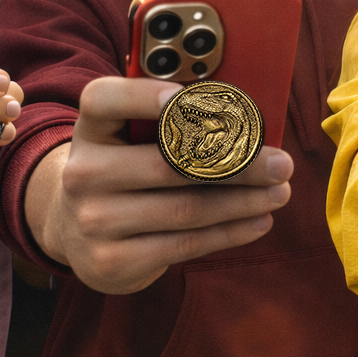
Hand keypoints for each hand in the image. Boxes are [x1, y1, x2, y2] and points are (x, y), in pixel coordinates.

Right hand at [25, 76, 291, 293]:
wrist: (76, 230)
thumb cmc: (126, 169)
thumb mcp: (130, 139)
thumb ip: (172, 123)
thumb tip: (248, 120)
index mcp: (90, 128)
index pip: (103, 99)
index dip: (143, 96)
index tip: (187, 96)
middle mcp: (83, 172)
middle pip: (168, 163)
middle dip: (237, 164)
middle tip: (281, 163)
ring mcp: (94, 220)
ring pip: (185, 209)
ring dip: (243, 202)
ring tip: (279, 193)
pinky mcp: (112, 260)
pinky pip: (185, 244)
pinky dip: (229, 232)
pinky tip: (258, 221)